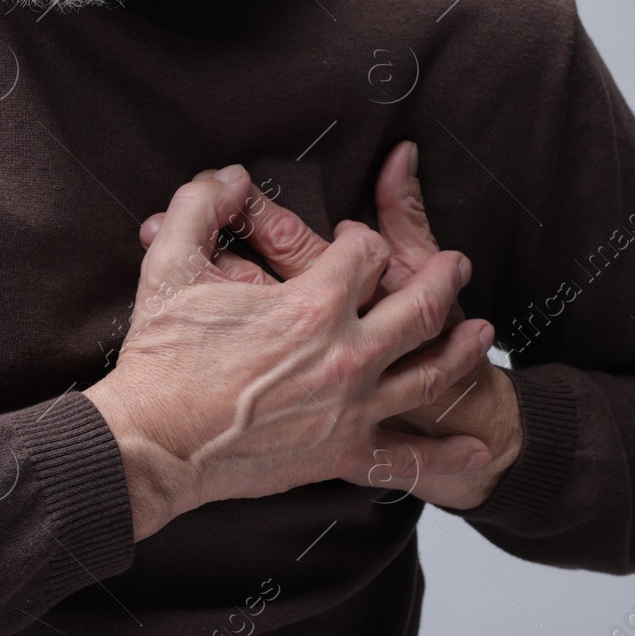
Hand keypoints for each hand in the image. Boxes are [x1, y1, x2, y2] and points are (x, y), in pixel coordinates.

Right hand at [83, 165, 489, 539]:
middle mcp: (346, 356)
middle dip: (443, 278)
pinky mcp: (341, 457)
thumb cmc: (160, 360)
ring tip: (481, 333)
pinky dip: (446, 456)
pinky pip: (407, 458)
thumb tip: (227, 177)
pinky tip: (478, 453)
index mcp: (312, 305)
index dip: (363, 239)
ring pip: (430, 374)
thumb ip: (201, 208)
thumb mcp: (171, 268)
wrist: (153, 447)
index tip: (356, 239)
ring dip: (462, 350)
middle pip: (419, 307)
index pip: (364, 253)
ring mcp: (350, 410)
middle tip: (457, 265)